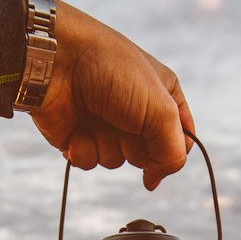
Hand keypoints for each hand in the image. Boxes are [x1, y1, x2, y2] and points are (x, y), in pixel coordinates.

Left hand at [28, 0, 194, 190]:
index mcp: (164, 97)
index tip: (160, 142)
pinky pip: (89, 161)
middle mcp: (137, 112)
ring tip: (95, 114)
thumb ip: (172, 152)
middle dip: (134, 142)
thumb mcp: (161, 110)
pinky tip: (76, 127)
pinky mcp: (80, 135)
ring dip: (105, 143)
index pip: (182, 140)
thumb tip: (155, 179)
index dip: (172, 148)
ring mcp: (106, 124)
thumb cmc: (113, 72)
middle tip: (121, 115)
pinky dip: (83, 148)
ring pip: (116, 161)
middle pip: (148, 155)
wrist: (58, 60)